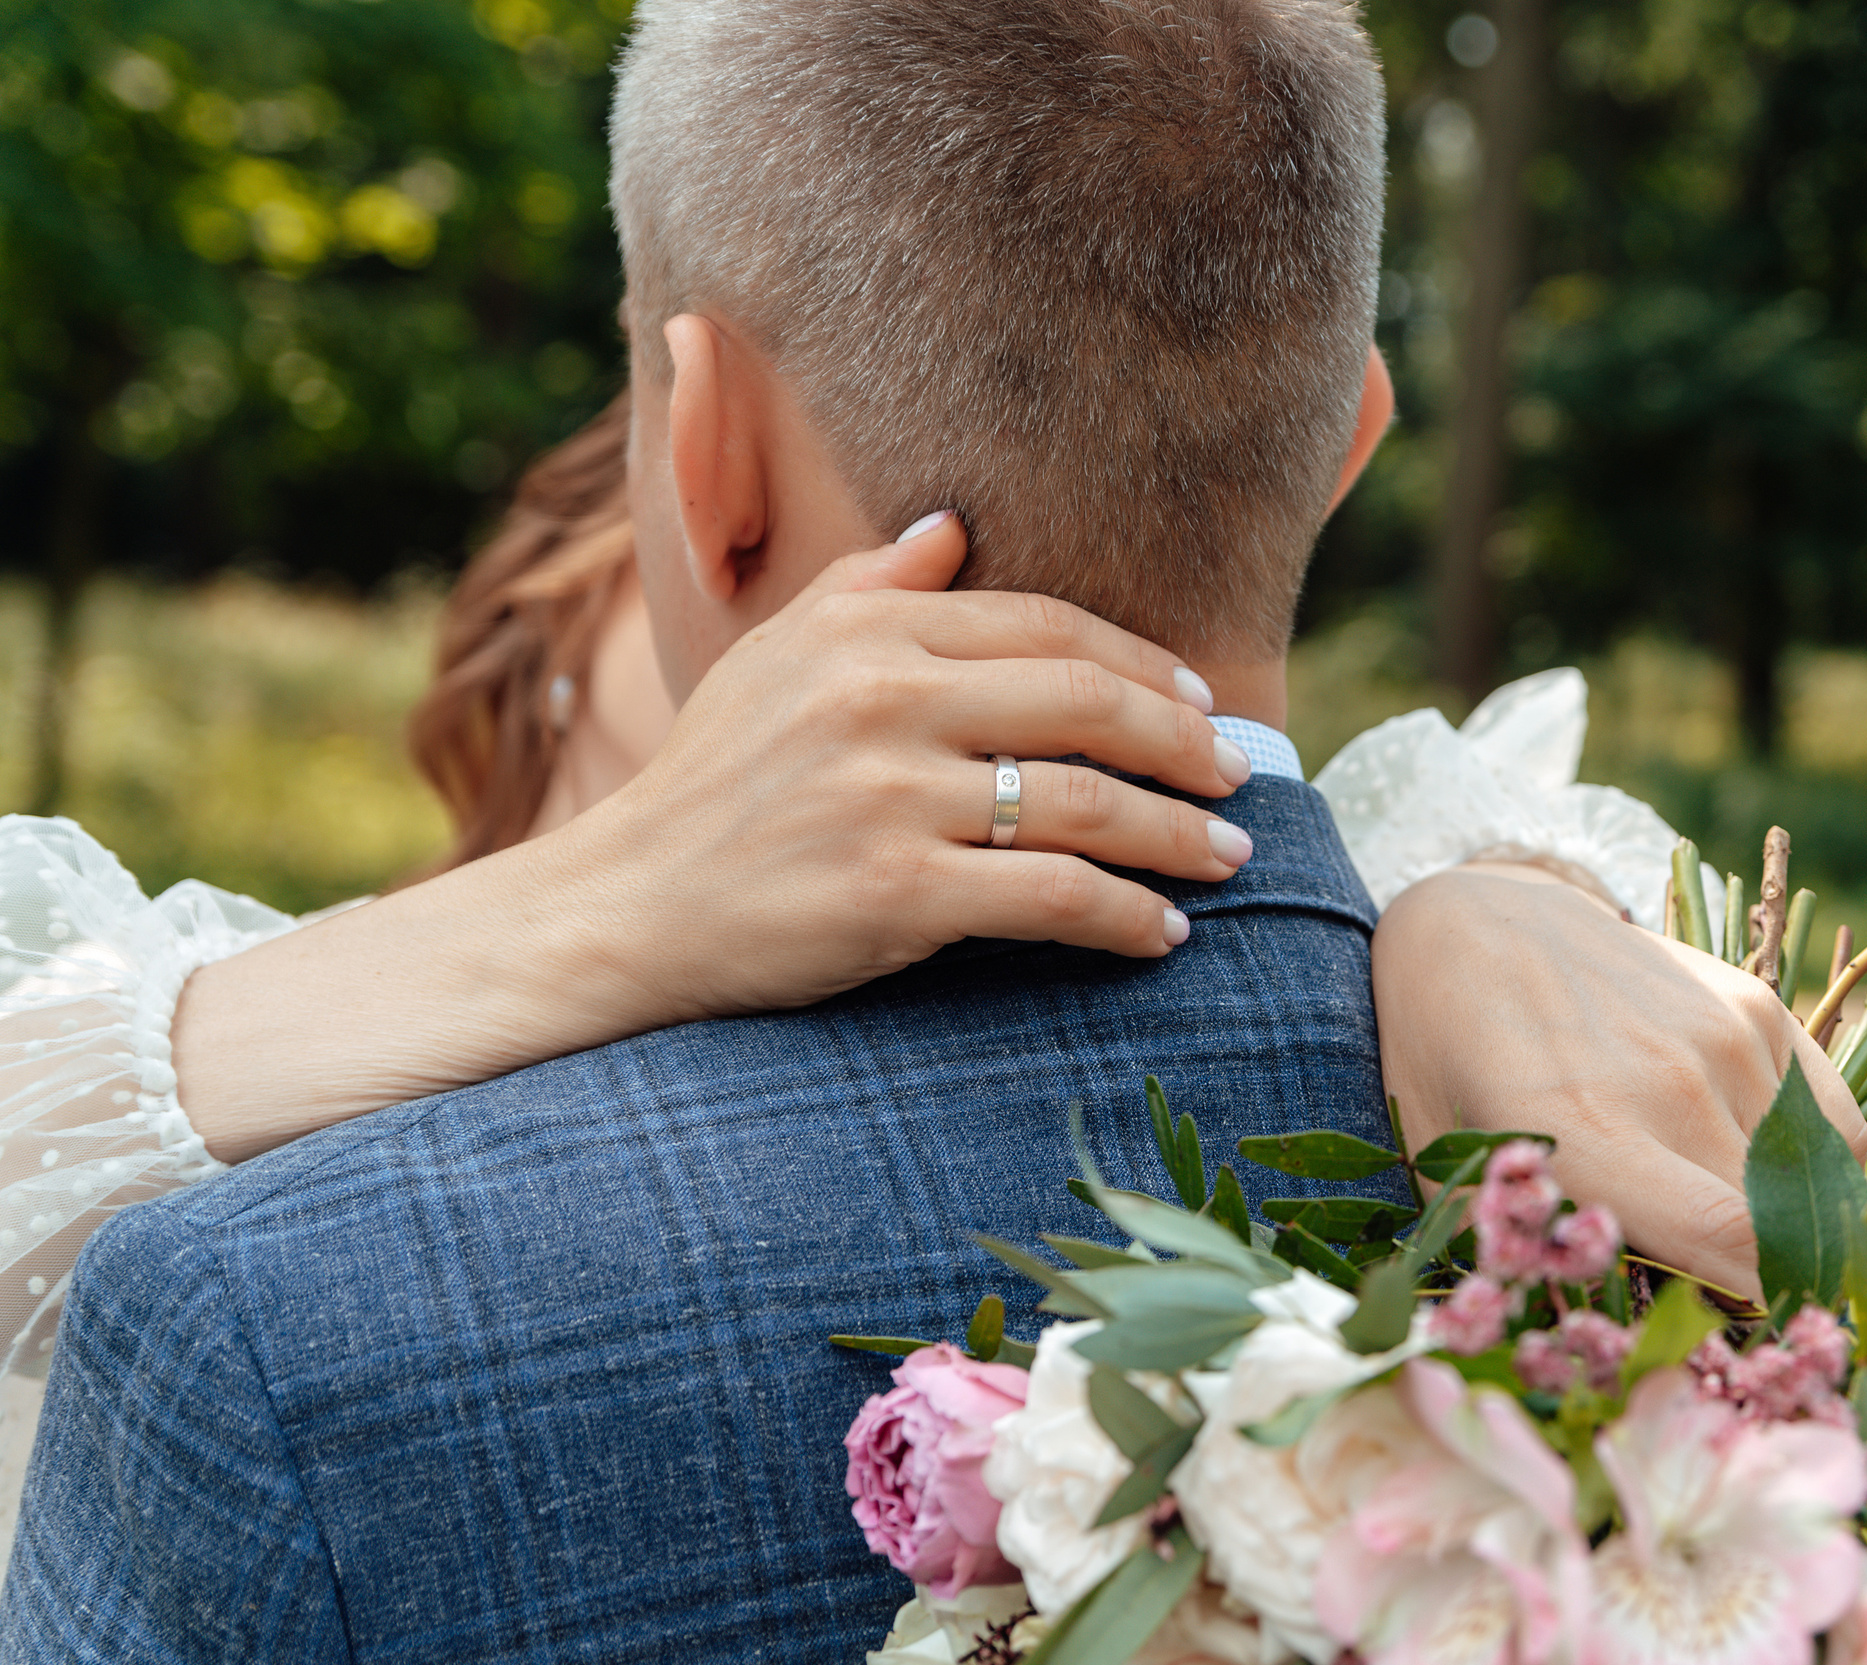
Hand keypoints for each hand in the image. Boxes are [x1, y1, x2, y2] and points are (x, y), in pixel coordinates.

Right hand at [176, 516, 1252, 1158]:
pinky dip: (1128, 916)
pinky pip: (1054, 897)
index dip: (1142, 662)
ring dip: (1179, 834)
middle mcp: (883, 698)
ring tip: (1229, 855)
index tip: (1198, 698)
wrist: (623, 909)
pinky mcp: (899, 891)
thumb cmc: (710, 786)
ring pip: (1087, 802)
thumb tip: (953, 527)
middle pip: (1088, 701)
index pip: (1045, 626)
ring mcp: (892, 795)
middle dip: (1185, 740)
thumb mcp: (771, 659)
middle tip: (1239, 775)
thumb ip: (866, 589)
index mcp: (864, 630)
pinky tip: (1166, 932)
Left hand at [1370, 861, 1866, 1303]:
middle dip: (1770, 1283)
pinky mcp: (1759, 1006)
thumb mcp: (1450, 1176)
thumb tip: (1628, 1338)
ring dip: (1790, 1224)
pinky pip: (1834, 1124)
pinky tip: (1754, 1170)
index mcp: (1590, 1134)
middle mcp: (1675, 1085)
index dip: (1759, 1314)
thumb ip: (1533, 1259)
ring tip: (1730, 1227)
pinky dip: (1816, 1167)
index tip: (1742, 1347)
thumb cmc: (1444, 1067)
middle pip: (1780, 1226)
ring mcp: (1727, 1037)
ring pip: (1818, 1179)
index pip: (1734, 1246)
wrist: (1473, 923)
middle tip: (1728, 1301)